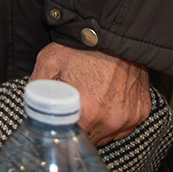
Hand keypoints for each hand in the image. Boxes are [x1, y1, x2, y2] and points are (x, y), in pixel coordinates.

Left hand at [31, 43, 148, 144]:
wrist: (114, 30)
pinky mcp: (141, 110)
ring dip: (99, 125)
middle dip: (81, 129)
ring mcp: (129, 117)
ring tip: (92, 101)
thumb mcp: (49, 62)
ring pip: (110, 134)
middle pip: (92, 140)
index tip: (61, 126)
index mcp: (87, 114)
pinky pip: (126, 124)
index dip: (65, 134)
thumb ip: (38, 88)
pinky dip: (116, 116)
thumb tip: (30, 106)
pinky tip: (108, 98)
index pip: (72, 141)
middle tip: (75, 110)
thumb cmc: (81, 46)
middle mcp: (111, 121)